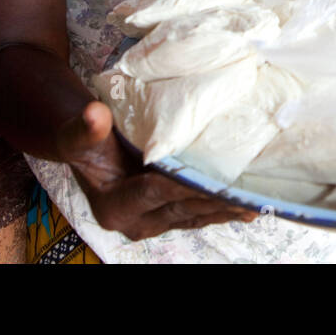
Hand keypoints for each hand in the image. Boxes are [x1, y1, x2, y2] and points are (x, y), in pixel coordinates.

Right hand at [56, 100, 256, 240]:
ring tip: (256, 202)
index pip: (154, 193)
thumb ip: (86, 127)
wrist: (88, 144)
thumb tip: (93, 113)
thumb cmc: (84, 137)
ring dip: (225, 209)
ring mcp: (156, 220)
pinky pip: (200, 213)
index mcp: (115, 208)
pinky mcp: (170, 213)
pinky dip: (222, 208)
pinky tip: (248, 206)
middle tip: (247, 193)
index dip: (182, 184)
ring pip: (196, 214)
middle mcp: (137, 221)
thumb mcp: (78, 132)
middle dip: (215, 200)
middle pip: (182, 207)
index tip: (212, 178)